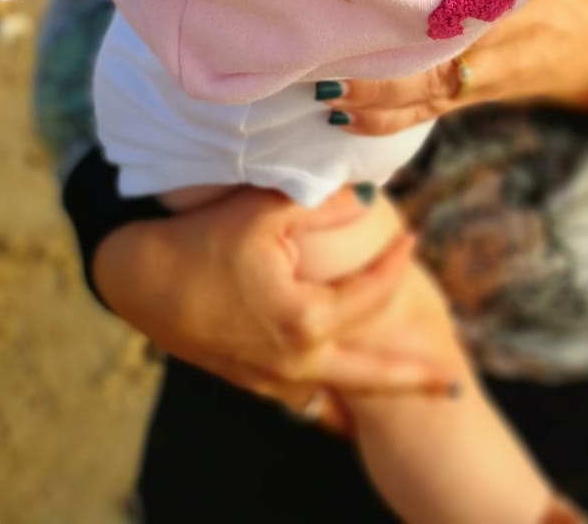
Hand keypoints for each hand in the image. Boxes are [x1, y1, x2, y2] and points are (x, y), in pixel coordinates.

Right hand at [91, 183, 453, 421]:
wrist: (135, 278)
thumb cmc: (198, 238)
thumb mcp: (262, 209)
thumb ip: (320, 201)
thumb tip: (366, 194)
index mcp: (304, 320)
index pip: (371, 294)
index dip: (397, 263)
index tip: (414, 237)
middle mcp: (294, 361)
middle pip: (370, 377)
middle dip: (413, 380)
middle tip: (452, 387)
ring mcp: (270, 378)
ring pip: (337, 390)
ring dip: (374, 388)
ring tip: (406, 391)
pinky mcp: (248, 379)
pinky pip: (302, 393)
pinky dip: (329, 393)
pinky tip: (341, 390)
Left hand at [324, 0, 587, 137]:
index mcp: (511, 3)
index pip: (458, 9)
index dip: (411, 14)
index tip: (366, 5)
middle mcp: (492, 49)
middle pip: (431, 71)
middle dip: (378, 77)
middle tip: (325, 70)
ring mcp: (480, 80)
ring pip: (422, 99)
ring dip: (372, 103)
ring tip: (322, 96)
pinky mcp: (469, 99)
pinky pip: (424, 114)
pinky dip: (384, 121)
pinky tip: (342, 117)